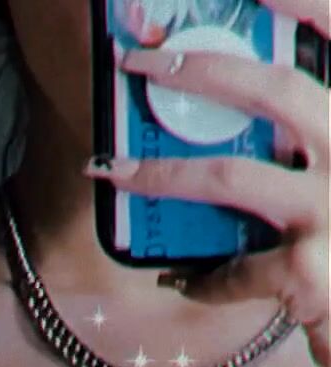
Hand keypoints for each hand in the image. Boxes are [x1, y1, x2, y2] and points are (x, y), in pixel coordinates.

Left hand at [86, 0, 329, 366]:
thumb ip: (314, 142)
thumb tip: (244, 125)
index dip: (306, 3)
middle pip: (275, 91)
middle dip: (199, 71)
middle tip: (143, 65)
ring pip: (228, 175)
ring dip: (161, 173)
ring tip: (114, 171)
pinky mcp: (308, 270)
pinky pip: (233, 268)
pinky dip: (203, 278)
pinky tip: (185, 280)